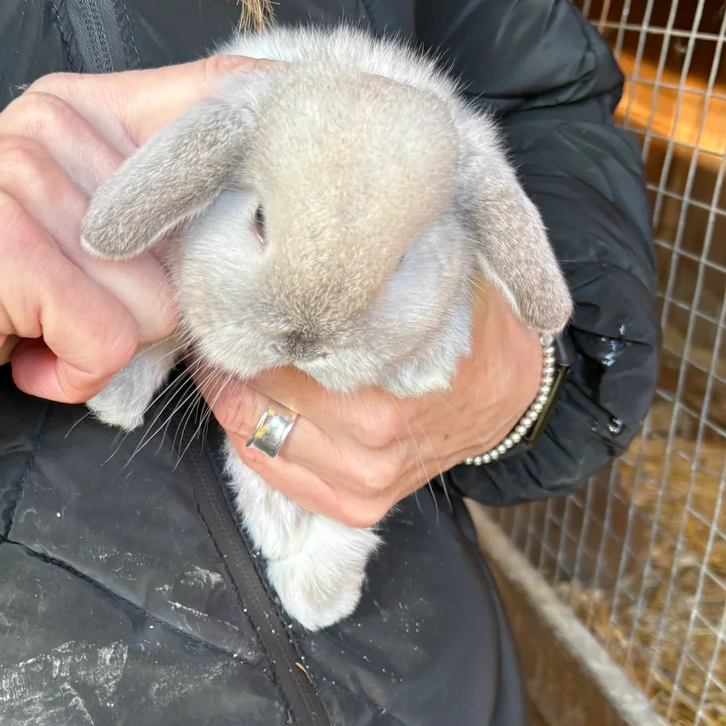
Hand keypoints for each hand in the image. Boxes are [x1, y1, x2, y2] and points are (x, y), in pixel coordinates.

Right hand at [0, 56, 252, 441]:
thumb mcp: (61, 233)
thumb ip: (142, 210)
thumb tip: (259, 224)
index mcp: (74, 109)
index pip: (213, 95)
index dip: (279, 128)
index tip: (330, 144)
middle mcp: (49, 126)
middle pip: (191, 242)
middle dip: (145, 306)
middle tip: (69, 309)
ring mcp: (20, 179)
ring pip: (153, 303)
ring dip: (100, 349)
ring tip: (33, 333)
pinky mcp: (0, 247)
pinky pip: (104, 341)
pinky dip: (70, 376)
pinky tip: (18, 356)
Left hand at [197, 286, 544, 527]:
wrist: (512, 392)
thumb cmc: (469, 323)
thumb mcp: (439, 266)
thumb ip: (381, 253)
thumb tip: (301, 219)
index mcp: (388, 379)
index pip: (279, 346)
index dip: (244, 311)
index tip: (228, 288)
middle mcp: (372, 437)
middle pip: (256, 395)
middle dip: (230, 356)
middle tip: (214, 324)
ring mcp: (365, 479)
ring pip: (255, 438)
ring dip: (232, 398)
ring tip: (224, 361)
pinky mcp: (360, 506)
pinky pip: (276, 476)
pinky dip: (253, 440)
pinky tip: (249, 406)